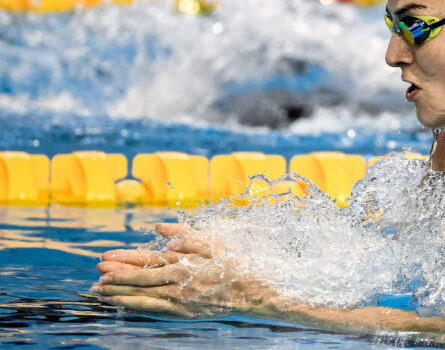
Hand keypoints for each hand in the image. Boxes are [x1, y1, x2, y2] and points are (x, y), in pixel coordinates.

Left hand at [92, 223, 273, 317]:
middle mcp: (178, 283)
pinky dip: (136, 308)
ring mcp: (180, 301)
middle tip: (95, 277)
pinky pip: (154, 311)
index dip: (124, 261)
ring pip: (143, 298)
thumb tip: (159, 227)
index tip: (104, 259)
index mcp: (184, 263)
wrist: (253, 294)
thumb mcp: (213, 243)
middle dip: (116, 278)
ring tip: (100, 293)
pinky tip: (124, 306)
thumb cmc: (234, 265)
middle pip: (140, 280)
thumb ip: (185, 234)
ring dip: (120, 295)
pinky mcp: (183, 313)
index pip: (146, 261)